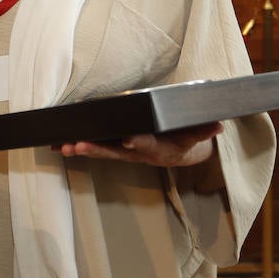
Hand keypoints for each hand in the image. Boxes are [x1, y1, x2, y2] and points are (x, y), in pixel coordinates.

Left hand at [57, 121, 222, 167]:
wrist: (178, 152)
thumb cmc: (185, 140)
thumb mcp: (197, 136)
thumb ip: (204, 130)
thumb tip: (218, 125)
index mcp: (157, 148)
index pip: (147, 145)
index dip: (137, 143)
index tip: (127, 139)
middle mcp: (137, 151)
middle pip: (115, 151)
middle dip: (96, 149)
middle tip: (78, 145)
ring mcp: (124, 151)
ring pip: (101, 151)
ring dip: (82, 149)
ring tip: (63, 147)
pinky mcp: (115, 147)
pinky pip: (95, 147)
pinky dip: (78, 146)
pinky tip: (59, 145)